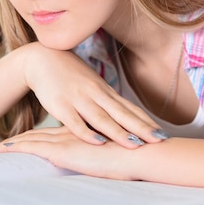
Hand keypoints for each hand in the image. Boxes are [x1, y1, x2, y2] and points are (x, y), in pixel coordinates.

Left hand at [0, 126, 137, 179]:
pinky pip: (31, 147)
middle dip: (20, 139)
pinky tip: (0, 150)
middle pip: (39, 134)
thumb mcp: (116, 152)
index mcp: (83, 132)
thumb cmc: (135, 155)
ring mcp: (65, 139)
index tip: (26, 139)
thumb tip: (106, 161)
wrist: (141, 152)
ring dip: (12, 144)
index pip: (56, 134)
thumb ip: (106, 153)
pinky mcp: (62, 149)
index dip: (40, 136)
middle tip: (2, 144)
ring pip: (31, 139)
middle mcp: (71, 133)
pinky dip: (14, 148)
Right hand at [22, 43, 167, 147]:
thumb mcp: (90, 84)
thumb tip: (124, 118)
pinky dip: (86, 133)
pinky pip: (74, 122)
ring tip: (135, 145)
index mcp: (104, 91)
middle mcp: (95, 94)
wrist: (41, 59)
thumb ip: (105, 101)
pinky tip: (98, 142)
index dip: (145, 121)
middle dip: (141, 128)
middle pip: (121, 114)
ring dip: (118, 132)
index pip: (129, 108)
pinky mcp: (60, 105)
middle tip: (159, 140)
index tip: (163, 134)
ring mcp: (78, 99)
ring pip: (101, 118)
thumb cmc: (68, 74)